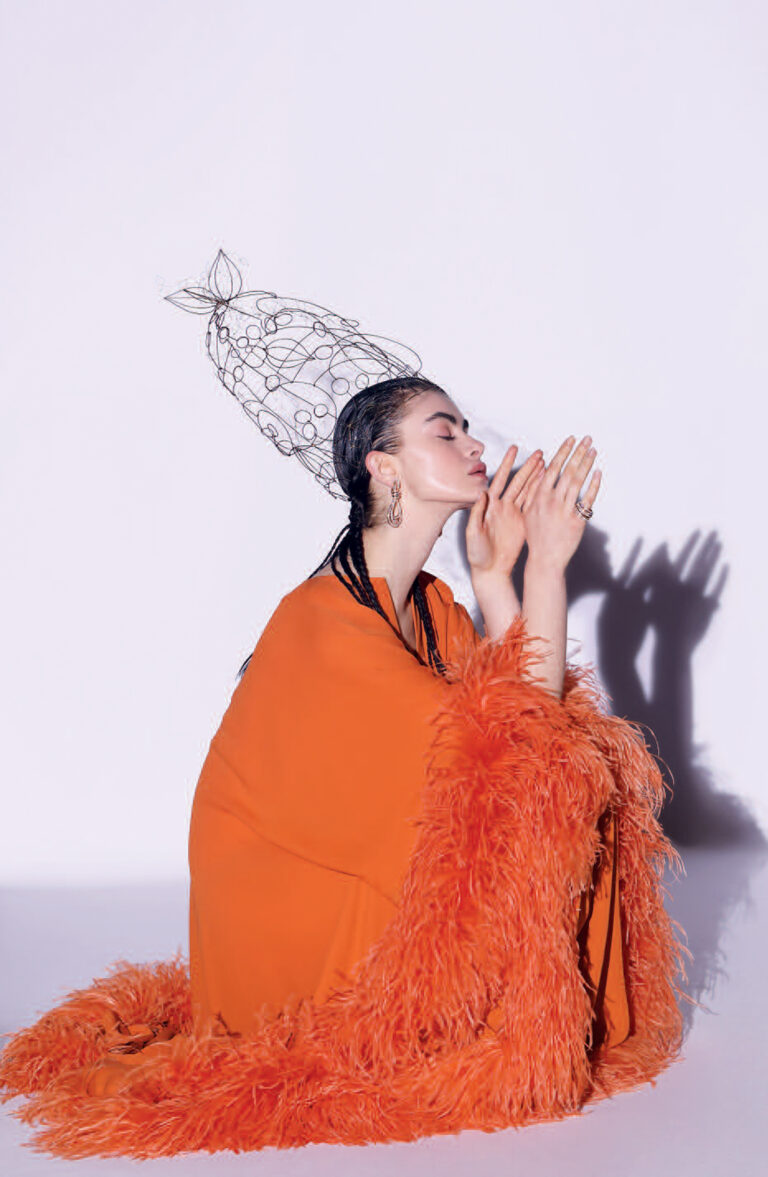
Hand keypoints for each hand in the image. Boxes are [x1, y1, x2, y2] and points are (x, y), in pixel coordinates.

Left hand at [466, 445, 544, 578]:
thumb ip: (476, 514)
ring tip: (547, 463)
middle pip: (517, 482)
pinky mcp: (522, 523)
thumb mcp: (474, 533)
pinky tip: (548, 484)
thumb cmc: (477, 554)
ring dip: (536, 477)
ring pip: (527, 491)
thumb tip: (481, 494)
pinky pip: (532, 505)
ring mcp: (513, 514)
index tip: (515, 449)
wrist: (489, 570)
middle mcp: (502, 507)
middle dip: (528, 467)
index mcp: (489, 506)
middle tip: (540, 453)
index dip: (507, 465)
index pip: (500, 480)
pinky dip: (540, 494)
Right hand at [522, 435, 601, 571]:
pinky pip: (587, 500)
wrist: (544, 560)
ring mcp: (564, 511)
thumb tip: (542, 470)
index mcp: (538, 497)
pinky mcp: (577, 522)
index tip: (571, 439)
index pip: (552, 468)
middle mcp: (551, 501)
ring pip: (578, 482)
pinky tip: (598, 473)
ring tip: (593, 450)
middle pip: (567, 471)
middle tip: (587, 438)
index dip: (563, 452)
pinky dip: (593, 486)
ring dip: (587, 464)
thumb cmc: (535, 535)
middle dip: (578, 452)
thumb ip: (534, 491)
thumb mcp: (528, 511)